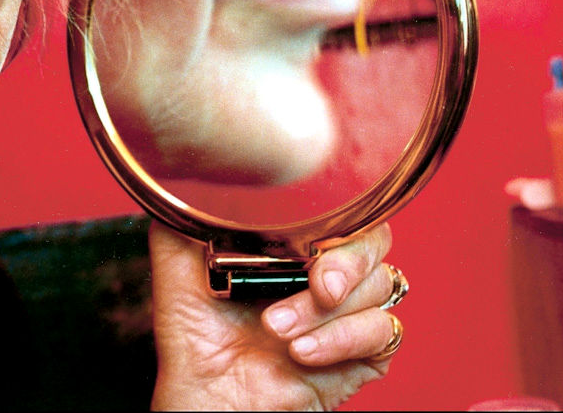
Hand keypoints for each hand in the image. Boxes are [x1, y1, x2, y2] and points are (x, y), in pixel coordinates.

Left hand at [148, 221, 399, 410]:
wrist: (205, 395)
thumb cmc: (194, 334)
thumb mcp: (178, 263)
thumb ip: (187, 214)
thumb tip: (186, 173)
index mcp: (295, 242)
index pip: (342, 206)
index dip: (336, 213)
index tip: (306, 237)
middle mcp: (327, 272)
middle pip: (375, 241)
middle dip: (345, 261)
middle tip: (315, 284)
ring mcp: (349, 312)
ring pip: (379, 287)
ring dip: (324, 312)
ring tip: (277, 331)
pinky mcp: (366, 353)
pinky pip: (384, 331)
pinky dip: (342, 339)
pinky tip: (302, 353)